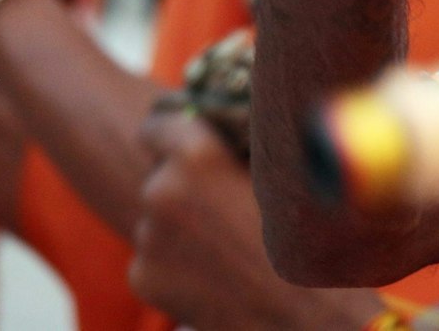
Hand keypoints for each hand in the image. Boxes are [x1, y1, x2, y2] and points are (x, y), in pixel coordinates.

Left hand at [131, 109, 378, 330]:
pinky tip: (210, 277)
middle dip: (182, 191)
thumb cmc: (297, 238)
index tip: (183, 146)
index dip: (172, 135)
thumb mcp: (274, 178)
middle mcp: (161, 190)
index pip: (157, 126)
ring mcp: (147, 237)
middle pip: (159, 179)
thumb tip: (226, 137)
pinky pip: (151, 260)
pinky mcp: (141, 276)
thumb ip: (238, 153)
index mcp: (195, 156)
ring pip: (156, 223)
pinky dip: (172, 267)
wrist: (295, 313)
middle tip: (220, 212)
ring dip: (180, 231)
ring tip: (224, 249)